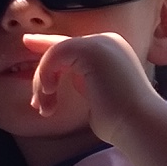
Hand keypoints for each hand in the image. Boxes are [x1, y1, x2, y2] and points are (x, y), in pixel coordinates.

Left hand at [20, 32, 164, 144]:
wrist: (138, 124)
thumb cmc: (119, 120)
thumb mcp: (95, 96)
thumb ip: (82, 81)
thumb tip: (57, 81)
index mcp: (112, 52)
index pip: (74, 47)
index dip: (49, 45)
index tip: (28, 43)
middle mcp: (108, 42)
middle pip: (62, 47)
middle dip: (42, 71)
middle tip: (35, 100)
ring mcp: (101, 42)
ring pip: (55, 53)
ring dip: (43, 82)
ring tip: (45, 107)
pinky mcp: (91, 49)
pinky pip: (55, 55)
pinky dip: (46, 75)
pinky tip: (49, 95)